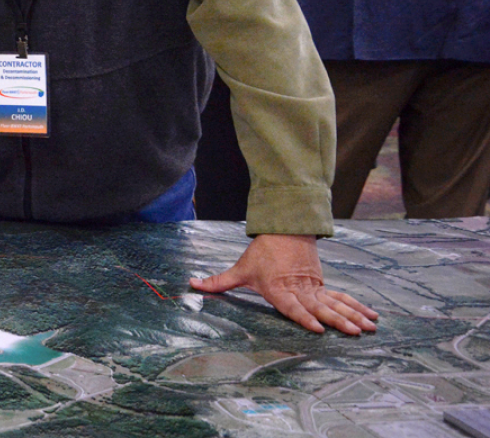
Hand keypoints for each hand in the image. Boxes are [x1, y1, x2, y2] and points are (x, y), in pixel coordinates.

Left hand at [190, 233, 378, 334]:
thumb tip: (191, 285)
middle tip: (356, 332)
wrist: (283, 231)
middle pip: (321, 308)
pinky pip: (342, 297)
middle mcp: (299, 290)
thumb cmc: (261, 254)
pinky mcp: (322, 285)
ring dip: (354, 315)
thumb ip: (218, 282)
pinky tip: (372, 316)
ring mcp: (314, 288)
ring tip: (371, 327)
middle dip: (339, 321)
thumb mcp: (240, 269)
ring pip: (336, 303)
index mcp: (279, 289)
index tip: (317, 328)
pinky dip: (358, 306)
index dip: (303, 318)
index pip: (292, 306)